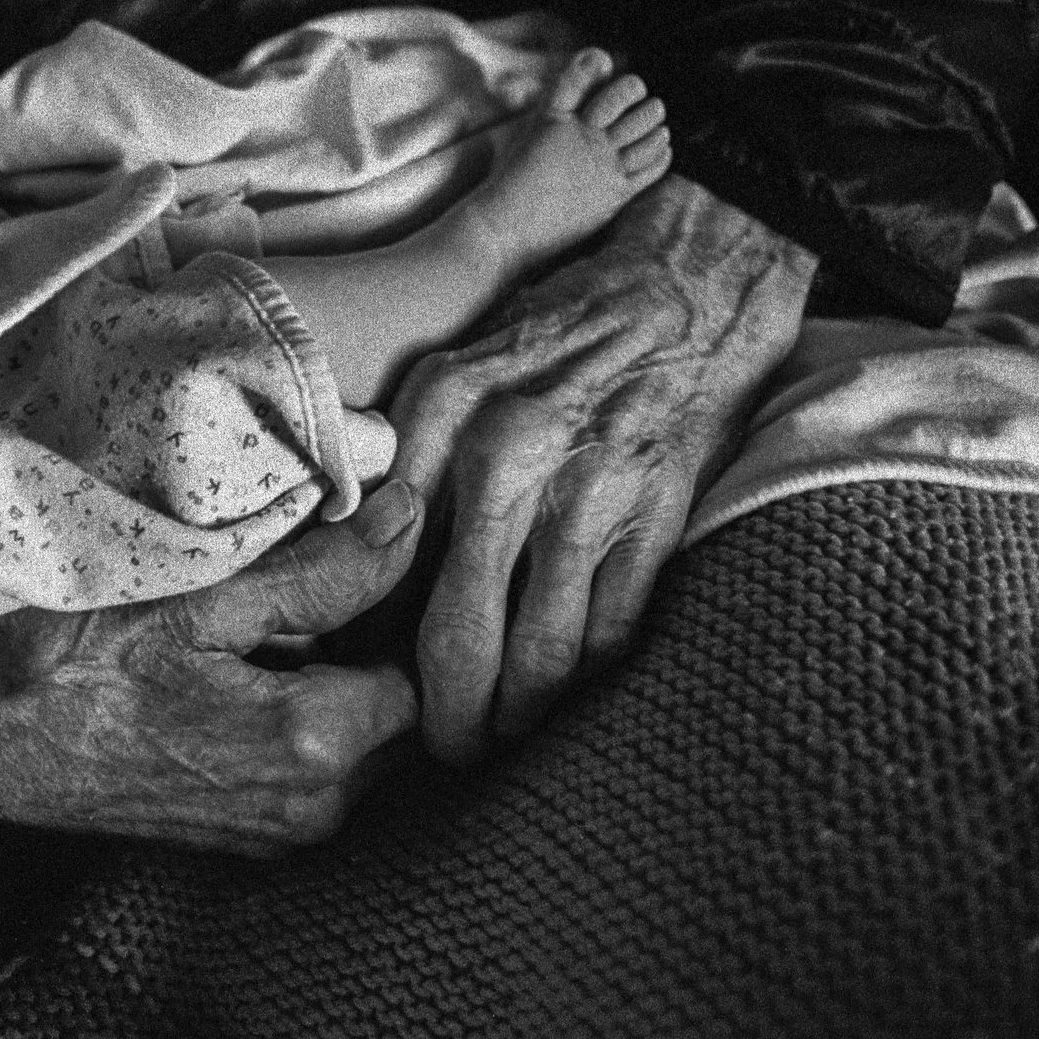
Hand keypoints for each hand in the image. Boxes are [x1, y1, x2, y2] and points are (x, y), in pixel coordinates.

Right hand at [0, 481, 423, 855]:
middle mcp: (312, 807)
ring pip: (360, 743)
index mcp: (315, 740)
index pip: (425, 665)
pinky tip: (249, 666)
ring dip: (341, 679)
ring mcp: (276, 834)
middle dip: (379, 644)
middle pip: (401, 711)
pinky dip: (303, 715)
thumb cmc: (74, 650)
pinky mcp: (243, 839)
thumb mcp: (206, 589)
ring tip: (280, 618)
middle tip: (329, 576)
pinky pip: (313, 772)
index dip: (406, 604)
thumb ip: (327, 568)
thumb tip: (413, 521)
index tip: (376, 554)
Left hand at [390, 175, 814, 762]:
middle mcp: (508, 458)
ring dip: (515, 720)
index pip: (383, 564)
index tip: (353, 686)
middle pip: (456, 634)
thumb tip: (349, 564)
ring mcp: (589, 495)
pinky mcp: (656, 522)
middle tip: (430, 753)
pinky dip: (582, 683)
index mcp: (444, 417)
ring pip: (540, 656)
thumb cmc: (557, 334)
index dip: (364, 644)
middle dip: (441, 716)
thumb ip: (403, 461)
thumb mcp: (455, 370)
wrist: (688, 285)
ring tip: (493, 746)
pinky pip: (609, 636)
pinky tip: (561, 704)